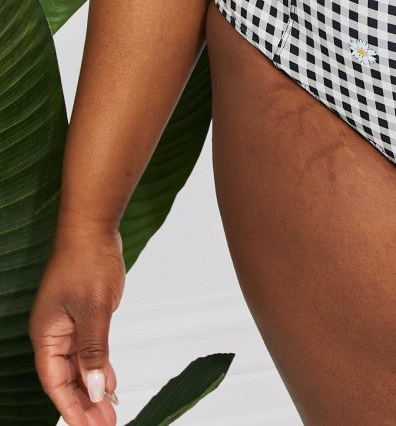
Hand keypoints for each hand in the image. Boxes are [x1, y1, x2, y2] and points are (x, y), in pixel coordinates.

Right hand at [29, 224, 124, 425]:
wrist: (94, 227)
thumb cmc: (87, 261)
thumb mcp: (94, 309)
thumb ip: (94, 351)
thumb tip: (92, 390)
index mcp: (47, 334)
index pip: (55, 382)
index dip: (70, 407)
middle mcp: (54, 333)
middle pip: (66, 378)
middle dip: (84, 404)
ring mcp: (69, 324)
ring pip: (79, 366)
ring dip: (92, 389)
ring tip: (109, 413)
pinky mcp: (84, 316)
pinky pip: (89, 350)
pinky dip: (99, 367)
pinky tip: (109, 384)